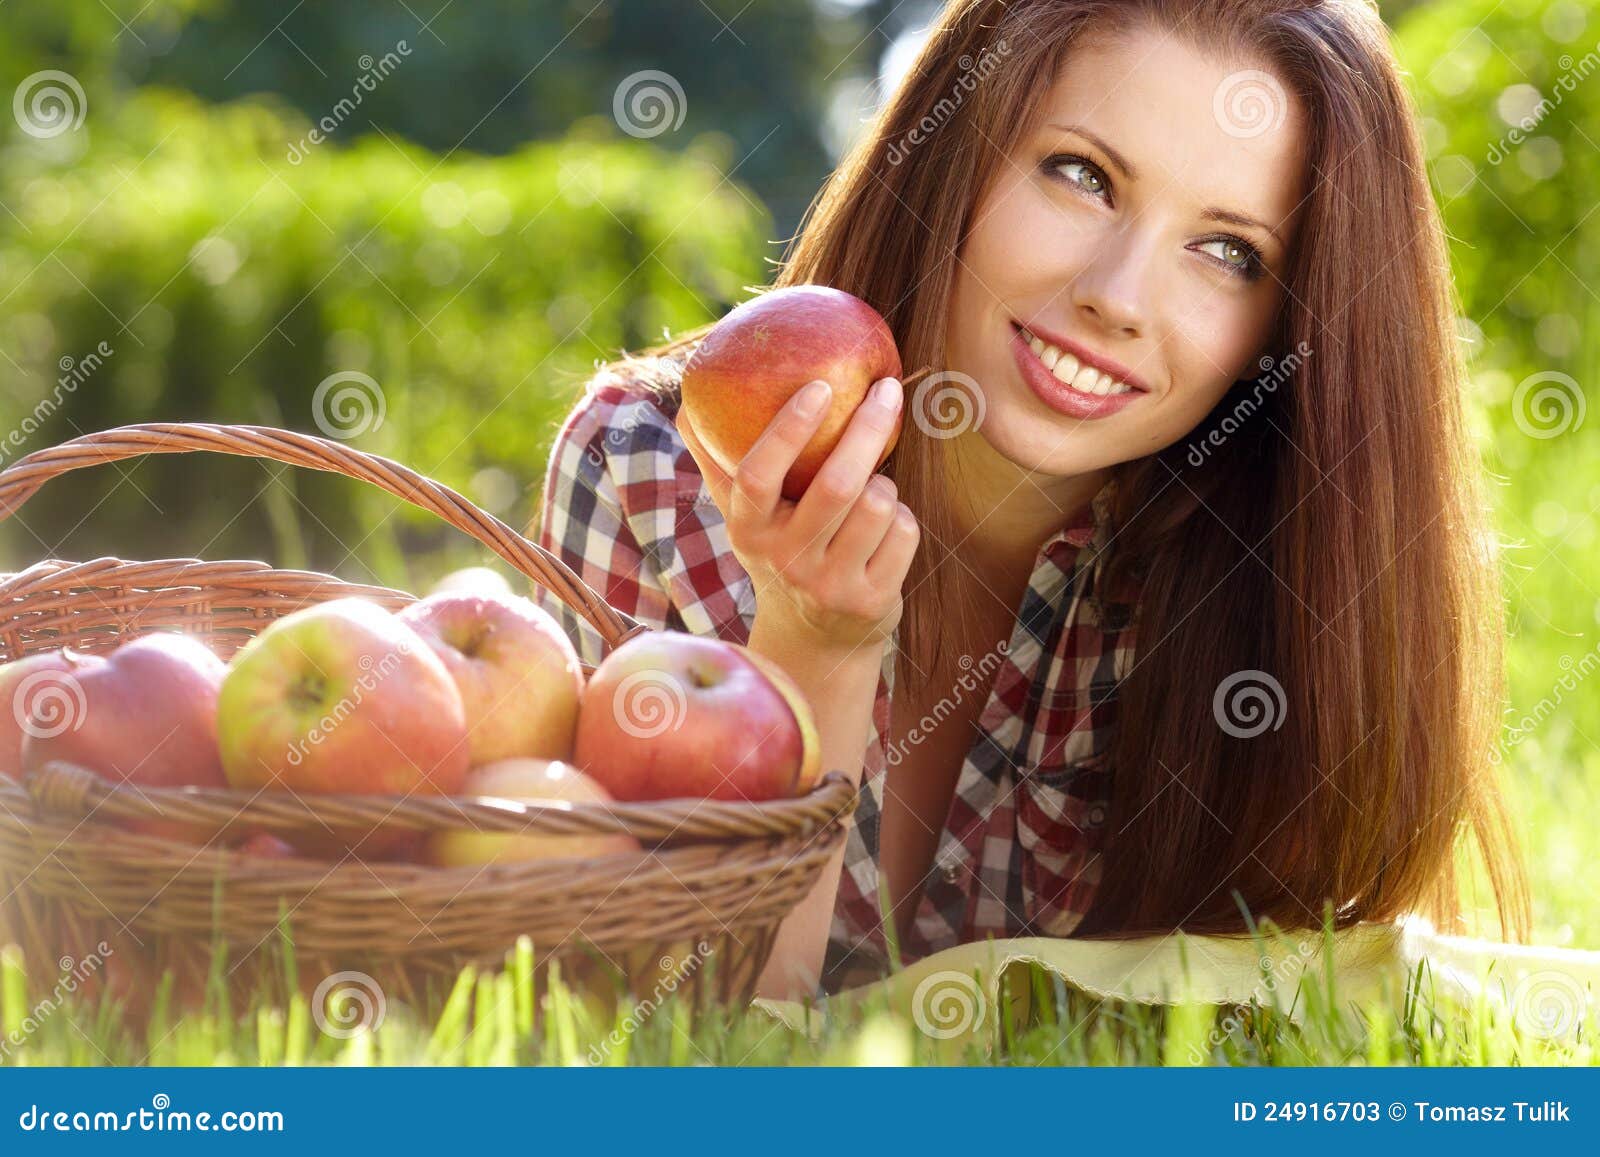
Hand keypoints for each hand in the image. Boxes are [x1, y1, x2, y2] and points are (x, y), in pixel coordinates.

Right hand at [676, 376, 918, 655]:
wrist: (814, 640)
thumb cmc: (781, 554)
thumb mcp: (746, 521)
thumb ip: (718, 466)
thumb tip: (686, 409)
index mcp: (748, 531)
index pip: (758, 474)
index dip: (789, 428)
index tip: (820, 386)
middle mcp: (785, 560)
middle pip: (837, 485)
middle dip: (867, 429)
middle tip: (887, 390)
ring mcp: (829, 585)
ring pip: (878, 504)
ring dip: (885, 483)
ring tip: (871, 489)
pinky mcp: (871, 601)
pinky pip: (902, 532)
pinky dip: (901, 517)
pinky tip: (883, 529)